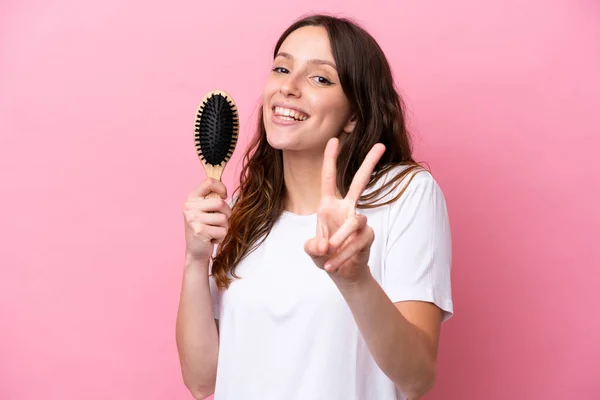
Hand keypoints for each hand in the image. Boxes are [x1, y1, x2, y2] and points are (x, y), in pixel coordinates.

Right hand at [182, 178, 230, 265]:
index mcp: (192, 198)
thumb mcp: (206, 209)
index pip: (209, 182)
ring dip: (224, 227)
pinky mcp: (199, 231)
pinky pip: (222, 231)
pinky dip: (221, 236)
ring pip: (223, 218)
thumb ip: (213, 197)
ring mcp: (193, 219)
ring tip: (214, 230)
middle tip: (220, 220)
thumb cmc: (205, 227)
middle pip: (220, 203)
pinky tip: (212, 238)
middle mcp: (189, 207)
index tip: (224, 196)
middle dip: (227, 213)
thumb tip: (223, 183)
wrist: (196, 251)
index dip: (221, 187)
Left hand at [304, 138, 385, 284]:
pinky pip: (356, 242)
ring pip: (353, 222)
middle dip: (370, 164)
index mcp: (329, 205)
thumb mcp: (312, 250)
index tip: (334, 139)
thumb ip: (312, 247)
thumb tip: (324, 245)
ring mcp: (359, 221)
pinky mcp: (368, 236)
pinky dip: (342, 255)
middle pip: (359, 182)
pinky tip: (332, 265)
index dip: (330, 159)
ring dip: (340, 239)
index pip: (329, 178)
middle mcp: (346, 209)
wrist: (341, 273)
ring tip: (327, 253)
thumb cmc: (324, 255)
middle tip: (381, 145)